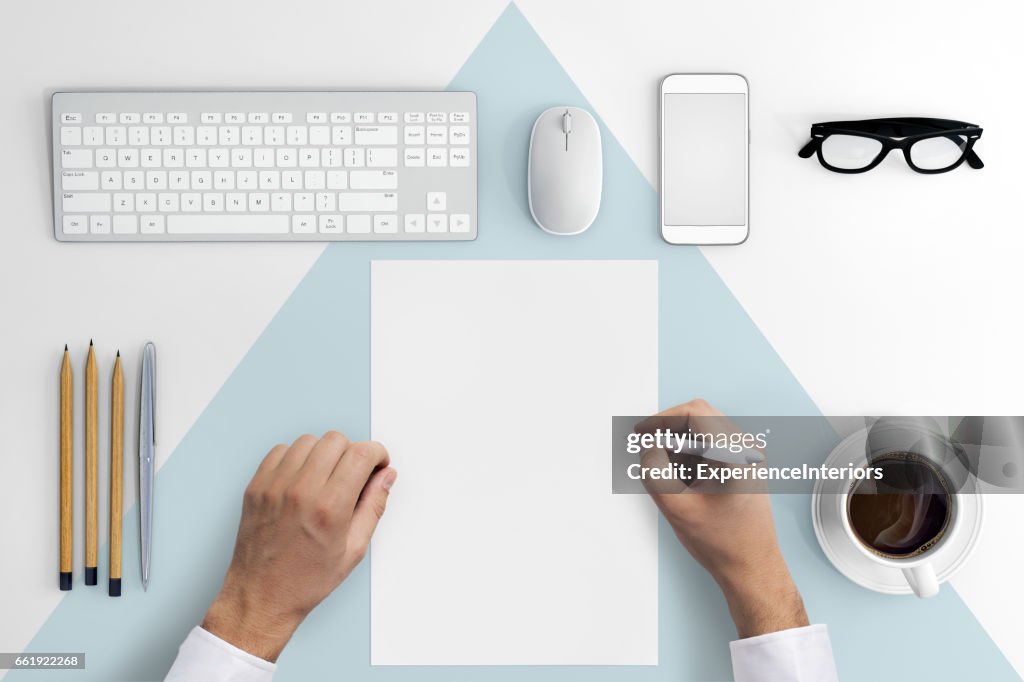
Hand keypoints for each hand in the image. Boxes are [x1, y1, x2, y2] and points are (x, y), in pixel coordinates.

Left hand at [201, 432, 396, 660]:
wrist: (261, 597)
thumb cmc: (306, 580)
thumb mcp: (354, 550)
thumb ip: (373, 506)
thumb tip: (386, 476)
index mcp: (330, 507)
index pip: (361, 454)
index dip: (377, 454)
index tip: (378, 464)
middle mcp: (301, 491)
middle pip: (336, 440)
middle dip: (352, 452)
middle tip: (353, 474)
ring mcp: (275, 486)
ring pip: (308, 441)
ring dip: (324, 453)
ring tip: (326, 477)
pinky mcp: (256, 487)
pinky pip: (281, 450)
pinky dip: (296, 458)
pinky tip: (303, 478)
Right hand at [636, 399, 807, 638]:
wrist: (751, 567)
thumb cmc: (724, 544)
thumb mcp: (676, 507)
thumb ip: (653, 470)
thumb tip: (647, 444)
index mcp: (736, 454)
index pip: (694, 412)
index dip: (661, 419)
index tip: (642, 433)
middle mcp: (747, 448)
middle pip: (699, 418)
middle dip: (668, 434)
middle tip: (648, 453)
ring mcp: (747, 455)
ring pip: (702, 432)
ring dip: (679, 447)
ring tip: (672, 480)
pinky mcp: (743, 464)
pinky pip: (709, 446)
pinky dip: (690, 457)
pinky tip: (685, 485)